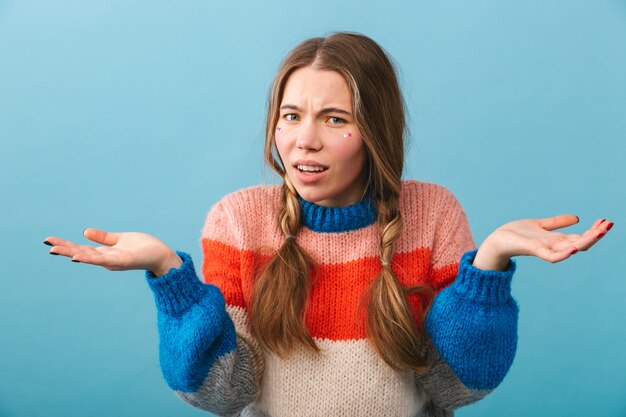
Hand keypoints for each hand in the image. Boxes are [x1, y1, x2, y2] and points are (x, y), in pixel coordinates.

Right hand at [44, 228, 181, 276]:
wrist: (162, 256)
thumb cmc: (144, 247)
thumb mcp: (120, 239)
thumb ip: (104, 238)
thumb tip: (84, 232)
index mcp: (105, 253)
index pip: (81, 248)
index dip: (66, 245)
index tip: (49, 240)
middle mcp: (106, 259)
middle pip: (81, 253)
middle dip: (64, 249)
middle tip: (47, 245)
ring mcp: (114, 261)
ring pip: (89, 257)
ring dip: (72, 254)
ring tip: (56, 250)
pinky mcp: (123, 260)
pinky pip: (104, 259)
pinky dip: (91, 258)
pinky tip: (78, 256)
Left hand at [473, 216, 613, 270]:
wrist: (497, 240)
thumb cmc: (516, 234)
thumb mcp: (540, 224)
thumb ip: (557, 223)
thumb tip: (577, 218)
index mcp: (557, 240)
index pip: (581, 237)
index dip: (594, 230)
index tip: (605, 221)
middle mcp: (554, 246)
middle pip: (580, 242)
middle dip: (596, 235)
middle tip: (609, 225)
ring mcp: (545, 249)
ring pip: (571, 248)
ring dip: (586, 241)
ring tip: (600, 232)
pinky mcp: (534, 250)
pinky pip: (552, 256)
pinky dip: (564, 254)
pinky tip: (574, 248)